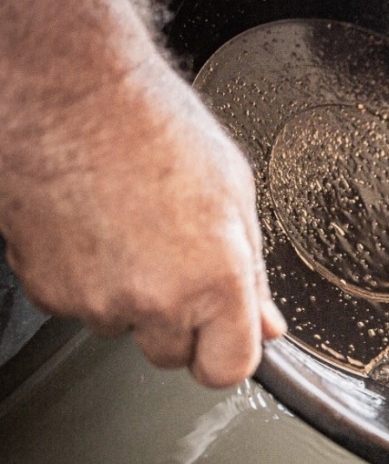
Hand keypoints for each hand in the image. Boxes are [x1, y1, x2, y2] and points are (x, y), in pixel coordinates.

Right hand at [0, 56, 286, 387]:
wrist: (66, 94)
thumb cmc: (152, 125)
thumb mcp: (234, 193)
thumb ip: (251, 272)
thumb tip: (266, 324)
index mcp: (215, 280)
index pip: (228, 370)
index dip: (229, 352)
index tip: (228, 335)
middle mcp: (155, 300)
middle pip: (173, 354)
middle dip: (181, 322)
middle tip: (176, 259)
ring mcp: (95, 299)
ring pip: (123, 327)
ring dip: (131, 296)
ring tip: (133, 227)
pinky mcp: (47, 289)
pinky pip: (78, 305)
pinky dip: (87, 278)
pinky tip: (96, 226)